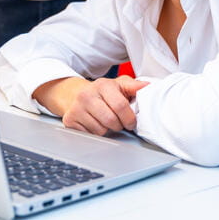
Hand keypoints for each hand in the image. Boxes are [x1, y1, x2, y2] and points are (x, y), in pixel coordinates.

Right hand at [34, 76, 148, 135]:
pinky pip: (90, 135)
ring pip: (100, 130)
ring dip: (107, 130)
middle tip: (119, 122)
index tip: (131, 122)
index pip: (120, 106)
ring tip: (105, 121)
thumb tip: (148, 87)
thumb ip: (134, 86)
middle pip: (110, 120)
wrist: (76, 94)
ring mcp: (76, 108)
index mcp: (103, 85)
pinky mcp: (69, 120)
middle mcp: (87, 95)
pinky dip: (95, 132)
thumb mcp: (119, 85)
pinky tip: (95, 123)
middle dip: (119, 125)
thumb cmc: (103, 92)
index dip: (129, 118)